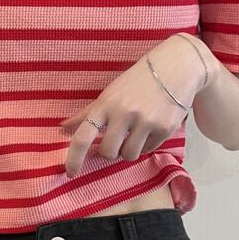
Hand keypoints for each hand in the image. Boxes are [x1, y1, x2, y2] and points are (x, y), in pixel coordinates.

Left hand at [59, 33, 212, 176]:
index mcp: (105, 104)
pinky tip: (151, 126)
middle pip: (108, 152)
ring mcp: (145, 121)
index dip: (74, 158)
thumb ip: (87, 114)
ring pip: (129, 155)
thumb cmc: (137, 81)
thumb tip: (62, 129)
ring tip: (135, 132)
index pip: (83, 136)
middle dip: (110, 152)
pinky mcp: (164, 128)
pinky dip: (147, 143)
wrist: (176, 67)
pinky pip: (149, 149)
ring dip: (130, 150)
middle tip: (117, 140)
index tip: (70, 172)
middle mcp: (124, 113)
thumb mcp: (110, 93)